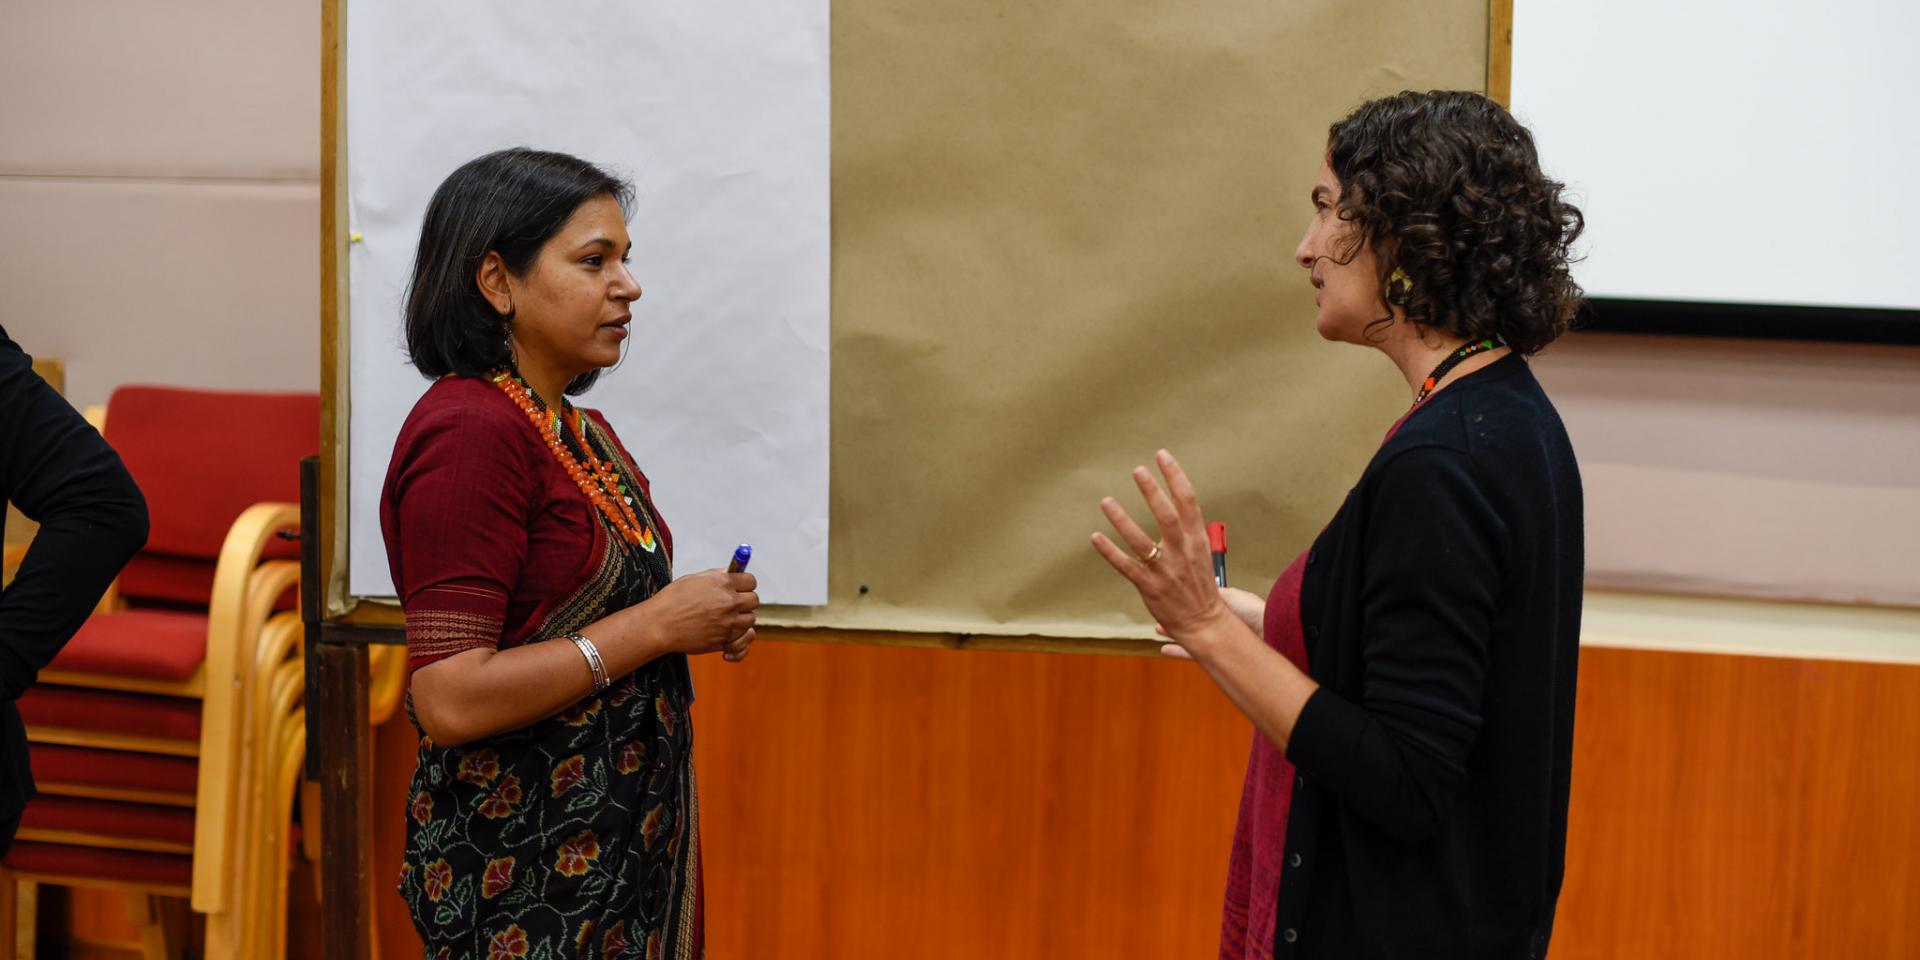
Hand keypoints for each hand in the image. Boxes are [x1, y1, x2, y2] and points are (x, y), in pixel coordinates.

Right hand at [635, 569, 757, 658]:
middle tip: (735, 603)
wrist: (660, 624)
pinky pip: (743, 638)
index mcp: (723, 583)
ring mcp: (729, 622)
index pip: (751, 581)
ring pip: (750, 620)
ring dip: (742, 618)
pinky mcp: (724, 639)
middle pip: (754, 600)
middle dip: (745, 601)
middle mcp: (730, 602)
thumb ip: (717, 576)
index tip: (741, 587)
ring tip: (728, 618)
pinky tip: (731, 633)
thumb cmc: (672, 600)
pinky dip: (739, 637)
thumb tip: (731, 573)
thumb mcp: (695, 579)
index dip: (746, 584)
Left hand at [1090, 450, 1235, 655]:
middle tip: (1138, 470)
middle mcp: (1182, 552)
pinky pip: (1126, 566)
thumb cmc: (1200, 585)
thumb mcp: (1200, 552)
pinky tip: (1096, 537)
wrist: (1205, 622)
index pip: (1188, 501)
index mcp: (1196, 540)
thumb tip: (1176, 501)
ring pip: (1142, 542)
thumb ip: (1188, 529)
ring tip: (1106, 500)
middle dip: (1153, 491)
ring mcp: (1165, 570)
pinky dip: (1110, 552)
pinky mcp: (1149, 587)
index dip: (1175, 476)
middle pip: (1167, 516)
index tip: (1162, 455)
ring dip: (1122, 520)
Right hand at [1153, 587, 1263, 658]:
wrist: (1273, 632)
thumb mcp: (1228, 596)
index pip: (1197, 603)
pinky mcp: (1217, 653)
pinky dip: (1179, 650)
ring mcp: (1217, 637)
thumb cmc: (1256, 611)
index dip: (1182, 602)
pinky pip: (1194, 651)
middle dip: (1175, 618)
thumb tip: (1194, 584)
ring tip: (1159, 631)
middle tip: (1159, 617)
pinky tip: (1166, 648)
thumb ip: (1210, 593)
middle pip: (1191, 620)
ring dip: (1175, 633)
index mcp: (1222, 606)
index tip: (1168, 600)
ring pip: (1191, 635)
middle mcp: (1218, 622)